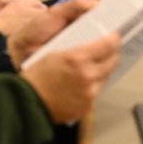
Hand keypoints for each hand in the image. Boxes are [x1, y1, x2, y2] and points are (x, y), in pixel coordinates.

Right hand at [13, 0, 120, 122]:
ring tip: (96, 66)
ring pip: (106, 76)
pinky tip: (84, 83)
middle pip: (113, 61)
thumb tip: (94, 46)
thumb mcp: (55, 53)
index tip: (114, 36)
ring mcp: (90, 92)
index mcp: (78, 58)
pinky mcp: (88, 106)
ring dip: (103, 70)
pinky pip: (97, 91)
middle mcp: (88, 75)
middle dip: (112, 54)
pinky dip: (94, 86)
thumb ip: (78, 51)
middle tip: (109, 50)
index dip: (113, 39)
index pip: (108, 45)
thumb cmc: (37, 75)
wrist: (28, 103)